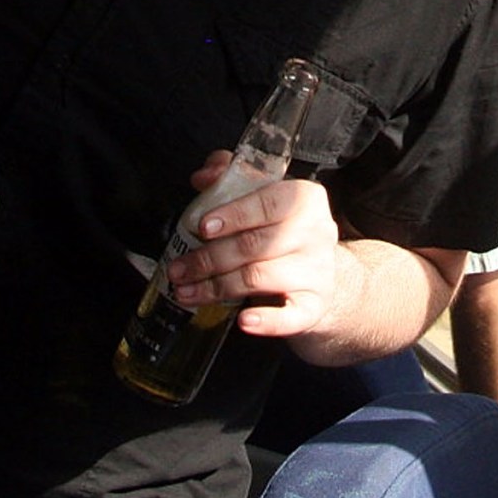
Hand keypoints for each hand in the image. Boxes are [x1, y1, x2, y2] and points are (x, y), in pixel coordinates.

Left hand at [167, 154, 343, 338]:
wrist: (319, 272)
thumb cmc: (282, 229)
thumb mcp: (262, 195)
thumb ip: (230, 176)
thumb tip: (202, 177)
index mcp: (305, 198)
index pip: (268, 202)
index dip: (233, 215)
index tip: (202, 227)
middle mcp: (317, 233)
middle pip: (255, 245)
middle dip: (209, 259)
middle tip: (178, 269)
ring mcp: (318, 271)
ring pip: (260, 278)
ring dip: (216, 288)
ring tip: (186, 292)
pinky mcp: (315, 305)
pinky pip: (292, 316)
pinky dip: (267, 321)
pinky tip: (243, 321)